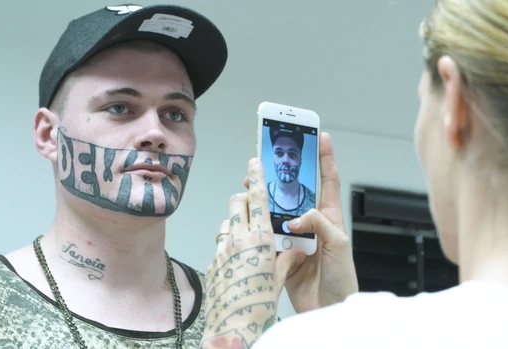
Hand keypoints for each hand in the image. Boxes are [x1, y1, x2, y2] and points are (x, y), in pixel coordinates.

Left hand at [201, 158, 304, 348]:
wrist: (232, 326)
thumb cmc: (257, 305)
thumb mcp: (279, 280)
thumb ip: (285, 260)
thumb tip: (294, 251)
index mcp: (259, 238)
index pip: (257, 198)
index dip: (257, 177)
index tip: (255, 162)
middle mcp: (238, 239)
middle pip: (237, 202)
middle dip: (245, 197)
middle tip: (255, 204)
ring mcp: (222, 249)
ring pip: (227, 220)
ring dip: (236, 220)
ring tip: (248, 235)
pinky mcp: (213, 262)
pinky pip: (220, 242)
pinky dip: (229, 242)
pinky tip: (239, 257)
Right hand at [244, 132, 357, 312]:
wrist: (327, 308)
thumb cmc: (342, 278)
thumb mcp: (338, 244)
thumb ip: (318, 224)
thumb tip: (295, 217)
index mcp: (329, 217)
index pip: (328, 181)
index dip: (325, 158)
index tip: (320, 137)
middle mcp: (311, 223)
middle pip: (295, 192)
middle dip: (283, 174)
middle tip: (268, 159)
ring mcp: (295, 237)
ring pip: (276, 211)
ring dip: (265, 198)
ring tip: (252, 185)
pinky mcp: (281, 252)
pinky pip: (267, 234)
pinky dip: (258, 225)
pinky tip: (249, 216)